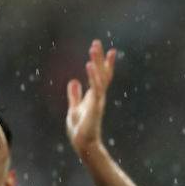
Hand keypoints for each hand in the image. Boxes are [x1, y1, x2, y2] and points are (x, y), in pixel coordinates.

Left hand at [66, 39, 115, 154]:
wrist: (83, 143)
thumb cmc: (80, 129)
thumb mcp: (74, 108)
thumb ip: (75, 95)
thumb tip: (73, 81)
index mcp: (94, 95)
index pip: (101, 76)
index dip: (105, 63)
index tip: (110, 50)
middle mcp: (98, 96)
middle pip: (102, 73)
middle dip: (100, 58)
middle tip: (97, 42)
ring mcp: (98, 100)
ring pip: (99, 77)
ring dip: (97, 62)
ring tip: (93, 48)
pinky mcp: (95, 105)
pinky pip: (95, 87)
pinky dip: (93, 75)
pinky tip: (89, 64)